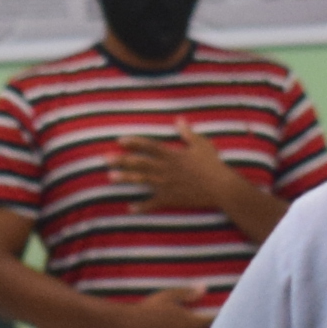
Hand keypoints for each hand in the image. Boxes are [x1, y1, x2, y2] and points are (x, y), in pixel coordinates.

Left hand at [109, 125, 253, 213]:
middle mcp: (166, 168)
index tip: (120, 140)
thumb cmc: (213, 165)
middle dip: (122, 160)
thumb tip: (179, 119)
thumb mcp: (202, 144)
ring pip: (142, 180)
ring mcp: (166, 184)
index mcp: (172, 155)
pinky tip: (130, 208)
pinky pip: (153, 203)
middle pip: (140, 163)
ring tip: (110, 177)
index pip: (149, 146)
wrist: (221, 188)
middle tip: (105, 159)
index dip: (134, 142)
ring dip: (125, 178)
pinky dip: (141, 207)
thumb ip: (188, 133)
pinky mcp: (170, 199)